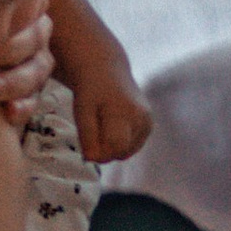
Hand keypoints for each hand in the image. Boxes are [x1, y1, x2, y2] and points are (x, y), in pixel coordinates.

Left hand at [0, 4, 56, 130]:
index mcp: (15, 8)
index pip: (22, 9)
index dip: (2, 21)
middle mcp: (30, 32)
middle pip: (34, 38)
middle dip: (3, 51)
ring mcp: (33, 62)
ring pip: (38, 69)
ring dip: (13, 81)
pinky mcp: (30, 93)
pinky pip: (37, 99)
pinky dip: (25, 106)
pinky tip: (9, 112)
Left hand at [67, 44, 152, 166]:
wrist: (107, 71)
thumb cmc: (91, 91)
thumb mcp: (82, 111)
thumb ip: (87, 136)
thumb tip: (93, 159)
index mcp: (126, 113)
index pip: (114, 149)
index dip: (98, 152)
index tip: (87, 143)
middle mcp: (142, 119)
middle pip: (120, 153)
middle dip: (104, 149)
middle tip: (94, 128)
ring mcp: (148, 123)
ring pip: (125, 153)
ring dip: (111, 146)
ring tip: (104, 124)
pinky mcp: (148, 126)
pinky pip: (130, 147)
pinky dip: (119, 142)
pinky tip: (113, 125)